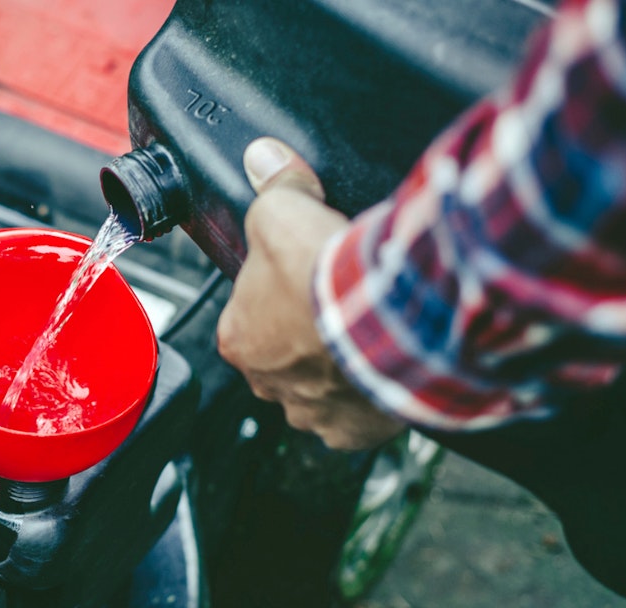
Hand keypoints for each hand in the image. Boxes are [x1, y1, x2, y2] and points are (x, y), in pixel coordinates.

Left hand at [216, 137, 404, 450]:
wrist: (390, 318)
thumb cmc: (327, 275)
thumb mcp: (283, 211)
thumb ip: (272, 186)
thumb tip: (263, 158)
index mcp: (236, 338)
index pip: (248, 313)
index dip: (277, 290)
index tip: (306, 276)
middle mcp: (266, 384)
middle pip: (284, 353)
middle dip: (307, 331)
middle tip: (339, 302)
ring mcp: (310, 412)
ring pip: (320, 386)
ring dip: (339, 365)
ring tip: (365, 333)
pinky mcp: (354, 431)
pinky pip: (358, 415)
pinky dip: (372, 394)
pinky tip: (385, 367)